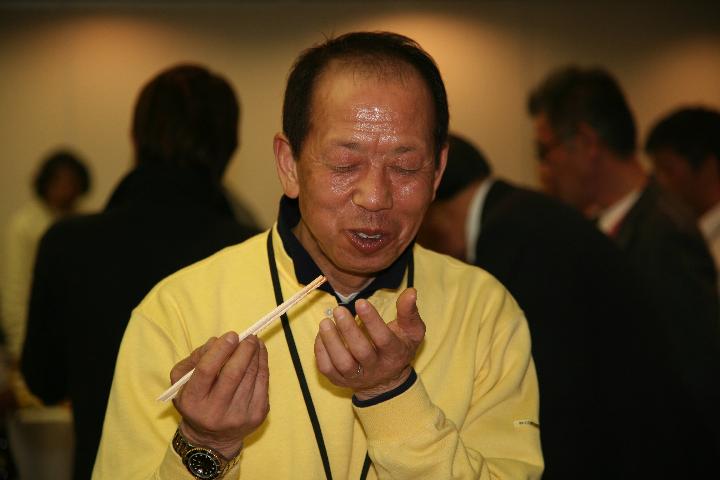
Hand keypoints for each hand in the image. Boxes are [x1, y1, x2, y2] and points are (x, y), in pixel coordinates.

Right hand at [171, 332, 268, 458]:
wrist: (211, 438)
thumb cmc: (196, 401)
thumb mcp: (182, 382)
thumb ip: (194, 359)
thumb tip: (217, 342)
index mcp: (193, 401)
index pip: (206, 370)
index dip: (220, 350)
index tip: (231, 335)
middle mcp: (215, 411)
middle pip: (233, 373)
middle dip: (244, 350)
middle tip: (248, 336)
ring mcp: (239, 416)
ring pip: (251, 376)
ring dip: (255, 354)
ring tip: (254, 342)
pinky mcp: (257, 416)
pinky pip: (263, 383)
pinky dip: (263, 364)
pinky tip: (260, 354)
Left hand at [314, 288, 424, 399]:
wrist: (386, 380)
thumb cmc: (398, 347)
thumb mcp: (411, 331)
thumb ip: (409, 312)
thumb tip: (411, 291)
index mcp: (395, 354)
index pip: (384, 339)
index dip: (372, 320)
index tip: (360, 301)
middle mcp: (376, 369)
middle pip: (362, 352)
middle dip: (349, 330)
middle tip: (339, 309)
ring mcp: (357, 377)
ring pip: (342, 363)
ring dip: (331, 342)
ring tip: (325, 322)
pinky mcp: (339, 380)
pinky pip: (327, 368)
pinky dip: (321, 351)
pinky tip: (322, 334)